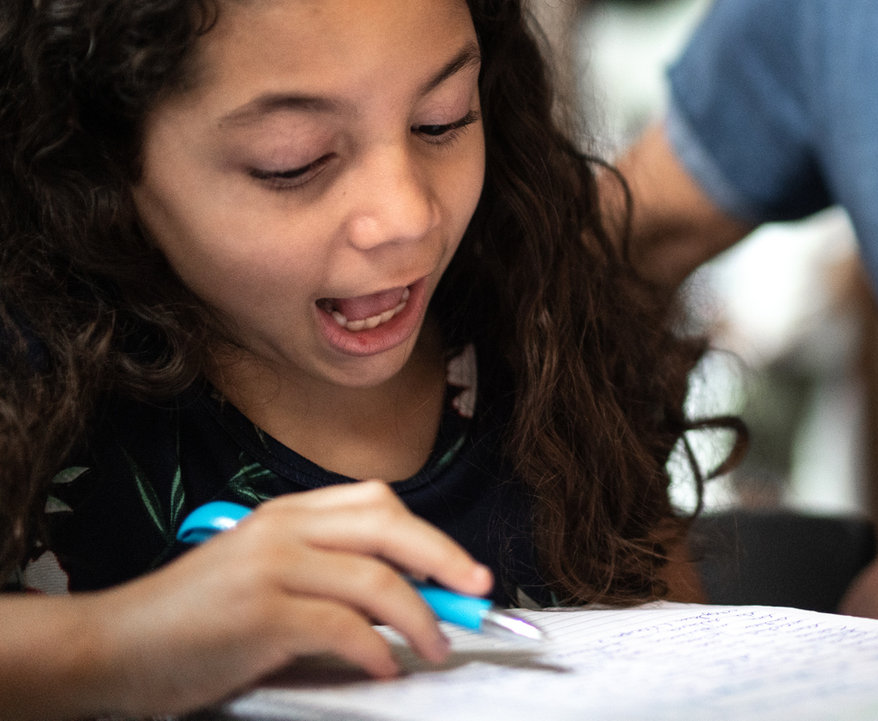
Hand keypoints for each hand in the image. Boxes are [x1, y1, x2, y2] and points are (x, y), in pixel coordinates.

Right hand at [76, 481, 490, 716]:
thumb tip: (402, 600)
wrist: (106, 650)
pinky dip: (377, 651)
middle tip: (478, 595)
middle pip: (391, 527)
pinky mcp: (261, 616)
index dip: (430, 535)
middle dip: (447, 560)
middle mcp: (281, 530)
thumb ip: (319, 575)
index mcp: (283, 514)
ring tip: (436, 649)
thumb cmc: (185, 623)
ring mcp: (271, 570)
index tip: (462, 570)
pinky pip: (345, 628)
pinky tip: (385, 668)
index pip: (377, 503)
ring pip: (378, 579)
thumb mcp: (256, 576)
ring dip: (421, 618)